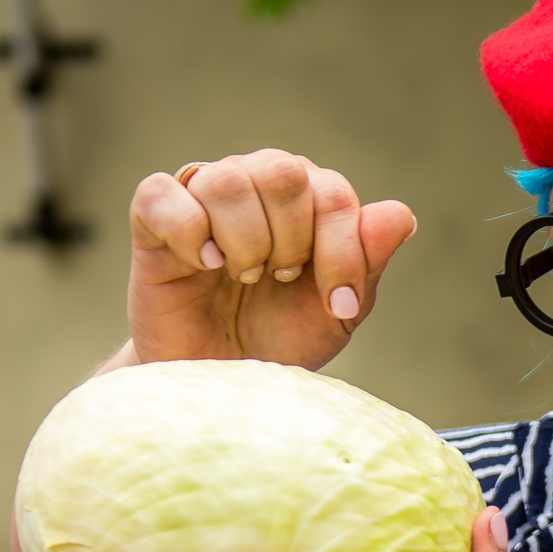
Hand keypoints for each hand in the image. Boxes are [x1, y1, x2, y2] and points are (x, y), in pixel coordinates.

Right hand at [126, 149, 417, 369]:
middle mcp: (257, 183)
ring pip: (228, 180)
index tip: (339, 306)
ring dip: (244, 242)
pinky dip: (189, 232)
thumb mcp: (335, 313)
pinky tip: (202, 265)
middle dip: (291, 240)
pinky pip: (164, 194)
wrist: (219, 380)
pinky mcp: (152, 215)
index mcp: (307, 198)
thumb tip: (400, 214)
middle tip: (279, 279)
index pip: (334, 194)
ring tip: (242, 276)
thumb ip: (367, 262)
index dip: (341, 253)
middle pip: (283, 172)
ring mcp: (203, 194)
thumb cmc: (279, 340)